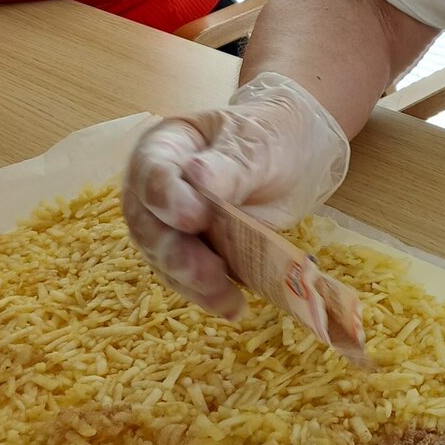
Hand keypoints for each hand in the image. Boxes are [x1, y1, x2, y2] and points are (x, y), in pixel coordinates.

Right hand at [121, 72, 348, 318]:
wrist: (295, 156)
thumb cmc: (270, 137)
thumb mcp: (258, 143)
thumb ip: (230, 164)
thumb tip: (197, 176)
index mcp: (165, 146)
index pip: (152, 174)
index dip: (168, 199)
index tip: (194, 218)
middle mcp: (155, 188)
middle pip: (148, 225)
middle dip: (176, 255)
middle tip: (208, 274)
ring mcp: (169, 224)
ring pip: (165, 259)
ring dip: (192, 284)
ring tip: (228, 300)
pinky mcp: (191, 253)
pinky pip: (189, 279)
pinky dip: (208, 295)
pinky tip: (233, 307)